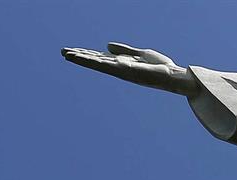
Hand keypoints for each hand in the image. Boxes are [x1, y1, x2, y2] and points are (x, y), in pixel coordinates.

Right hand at [62, 43, 194, 94]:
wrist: (173, 76)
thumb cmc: (160, 67)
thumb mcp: (140, 54)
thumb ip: (124, 50)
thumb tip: (107, 46)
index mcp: (122, 63)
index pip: (101, 58)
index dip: (87, 54)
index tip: (73, 51)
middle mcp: (119, 68)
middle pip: (96, 61)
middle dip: (80, 57)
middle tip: (63, 52)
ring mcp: (121, 70)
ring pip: (97, 63)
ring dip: (82, 59)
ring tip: (66, 54)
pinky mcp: (124, 70)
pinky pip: (105, 64)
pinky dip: (92, 61)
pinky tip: (84, 57)